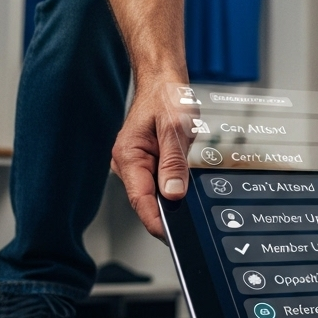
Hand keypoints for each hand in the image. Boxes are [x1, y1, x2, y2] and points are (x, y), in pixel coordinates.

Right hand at [110, 82, 193, 241]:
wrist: (164, 81)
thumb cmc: (166, 97)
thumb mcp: (176, 128)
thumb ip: (174, 163)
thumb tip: (174, 194)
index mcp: (129, 156)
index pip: (140, 200)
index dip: (156, 221)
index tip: (172, 236)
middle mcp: (128, 163)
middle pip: (146, 200)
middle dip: (167, 213)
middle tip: (189, 223)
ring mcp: (136, 164)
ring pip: (154, 193)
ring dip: (171, 197)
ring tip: (187, 192)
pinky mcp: (147, 162)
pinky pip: (159, 182)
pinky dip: (172, 186)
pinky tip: (183, 181)